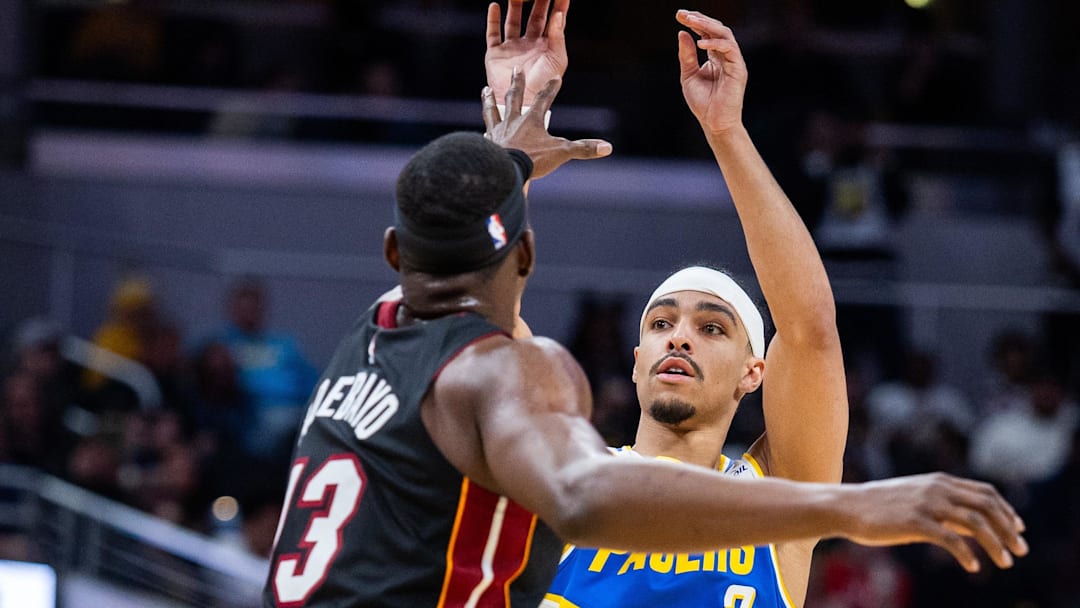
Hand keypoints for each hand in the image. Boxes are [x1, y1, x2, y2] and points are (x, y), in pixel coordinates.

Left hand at [483, 67, 610, 178]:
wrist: (505, 169)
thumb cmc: (533, 159)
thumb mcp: (561, 153)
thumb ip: (583, 149)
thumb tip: (607, 147)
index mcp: (532, 120)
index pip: (544, 99)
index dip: (551, 88)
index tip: (555, 77)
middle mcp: (514, 121)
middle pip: (515, 97)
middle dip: (518, 83)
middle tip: (517, 70)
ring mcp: (499, 131)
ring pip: (493, 111)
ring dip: (490, 100)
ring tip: (485, 89)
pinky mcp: (488, 143)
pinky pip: (486, 133)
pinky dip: (485, 131)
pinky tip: (483, 132)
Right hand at [486, 0, 568, 104]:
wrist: (523, 103)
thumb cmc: (543, 85)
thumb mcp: (556, 59)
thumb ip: (557, 36)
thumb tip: (558, 14)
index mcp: (546, 46)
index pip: (552, 20)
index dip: (557, 5)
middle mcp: (529, 44)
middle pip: (533, 16)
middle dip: (537, 0)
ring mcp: (512, 48)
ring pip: (513, 21)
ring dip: (515, 5)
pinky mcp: (496, 54)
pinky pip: (493, 33)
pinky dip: (493, 20)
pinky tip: (494, 6)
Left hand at [676, 10, 746, 135]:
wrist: (714, 123)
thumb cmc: (703, 103)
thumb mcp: (689, 75)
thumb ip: (687, 55)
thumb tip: (682, 33)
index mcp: (715, 56)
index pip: (706, 33)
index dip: (694, 22)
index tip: (679, 15)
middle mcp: (726, 56)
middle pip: (716, 29)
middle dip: (700, 19)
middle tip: (683, 14)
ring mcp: (734, 61)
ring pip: (725, 34)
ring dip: (707, 25)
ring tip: (691, 21)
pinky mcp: (738, 69)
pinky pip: (730, 49)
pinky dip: (715, 43)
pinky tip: (700, 43)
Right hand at [843, 472, 1027, 572]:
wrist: (848, 506)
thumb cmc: (882, 507)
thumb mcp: (918, 500)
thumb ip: (946, 508)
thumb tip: (975, 527)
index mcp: (940, 481)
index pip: (986, 492)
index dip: (1007, 511)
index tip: (1018, 529)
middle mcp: (937, 489)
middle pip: (987, 506)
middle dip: (1009, 529)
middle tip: (1021, 550)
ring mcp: (927, 504)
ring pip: (975, 522)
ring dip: (996, 544)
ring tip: (1005, 562)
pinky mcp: (915, 522)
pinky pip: (951, 539)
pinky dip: (967, 554)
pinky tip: (973, 567)